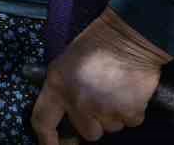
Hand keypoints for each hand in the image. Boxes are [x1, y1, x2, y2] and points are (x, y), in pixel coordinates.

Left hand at [31, 8, 170, 143]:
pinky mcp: (129, 112)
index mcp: (57, 87)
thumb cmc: (93, 47)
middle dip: (94, 122)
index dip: (46, 140)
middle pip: (87, 132)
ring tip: (114, 91)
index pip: (42, 121)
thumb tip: (63, 113)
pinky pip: (130, 122)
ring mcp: (105, 109)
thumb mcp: (64, 64)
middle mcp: (78, 103)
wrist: (126, 39)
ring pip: (110, 128)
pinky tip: (128, 92)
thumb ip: (61, 89)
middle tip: (98, 101)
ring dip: (112, 115)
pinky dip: (131, 112)